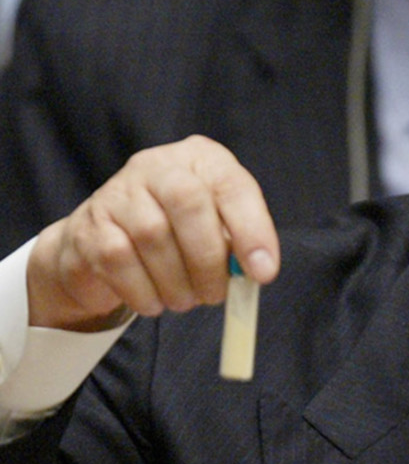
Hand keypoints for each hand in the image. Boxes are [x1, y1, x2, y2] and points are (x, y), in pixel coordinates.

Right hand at [26, 136, 278, 330]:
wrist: (104, 247)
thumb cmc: (177, 240)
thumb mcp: (214, 233)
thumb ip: (237, 247)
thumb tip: (257, 272)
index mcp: (199, 161)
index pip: (231, 186)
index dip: (251, 230)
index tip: (263, 273)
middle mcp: (156, 167)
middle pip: (186, 201)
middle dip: (207, 259)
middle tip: (215, 296)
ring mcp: (117, 193)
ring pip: (152, 234)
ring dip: (176, 283)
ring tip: (184, 300)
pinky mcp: (89, 226)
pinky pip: (119, 260)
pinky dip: (144, 292)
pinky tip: (154, 301)